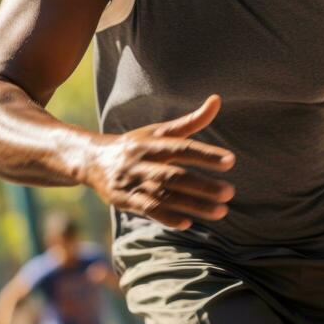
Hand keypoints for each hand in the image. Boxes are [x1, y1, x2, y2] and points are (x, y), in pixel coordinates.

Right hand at [85, 94, 235, 229]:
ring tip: (221, 211)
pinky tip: (187, 223)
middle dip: (202, 186)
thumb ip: (191, 121)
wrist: (92, 160)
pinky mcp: (123, 201)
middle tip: (230, 192)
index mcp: (151, 143)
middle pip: (174, 176)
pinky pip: (146, 210)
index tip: (230, 161)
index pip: (181, 147)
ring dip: (192, 205)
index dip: (205, 154)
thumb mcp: (159, 130)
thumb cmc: (136, 145)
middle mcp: (140, 162)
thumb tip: (217, 99)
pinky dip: (166, 217)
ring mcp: (131, 182)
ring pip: (164, 196)